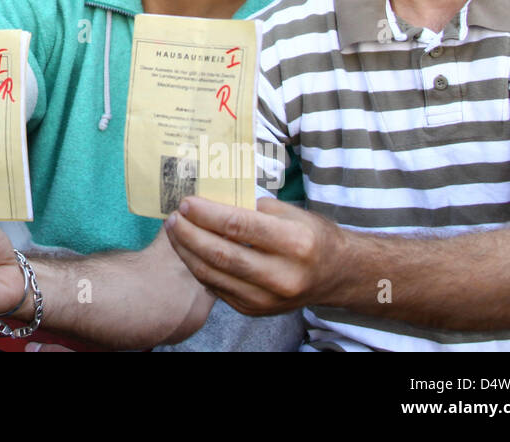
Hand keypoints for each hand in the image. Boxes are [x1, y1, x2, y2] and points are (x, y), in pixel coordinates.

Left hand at [163, 196, 344, 315]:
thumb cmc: (311, 236)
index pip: (239, 226)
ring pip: (213, 274)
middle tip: (173, 217)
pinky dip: (198, 267)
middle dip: (189, 234)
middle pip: (221, 254)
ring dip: (186, 251)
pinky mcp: (255, 310)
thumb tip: (209, 199)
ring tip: (174, 231)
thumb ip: (251, 207)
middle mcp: (282, 275)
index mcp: (295, 242)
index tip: (186, 202)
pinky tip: (189, 251)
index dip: (206, 214)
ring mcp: (268, 299)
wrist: (337, 275)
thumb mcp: (289, 212)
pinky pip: (216, 288)